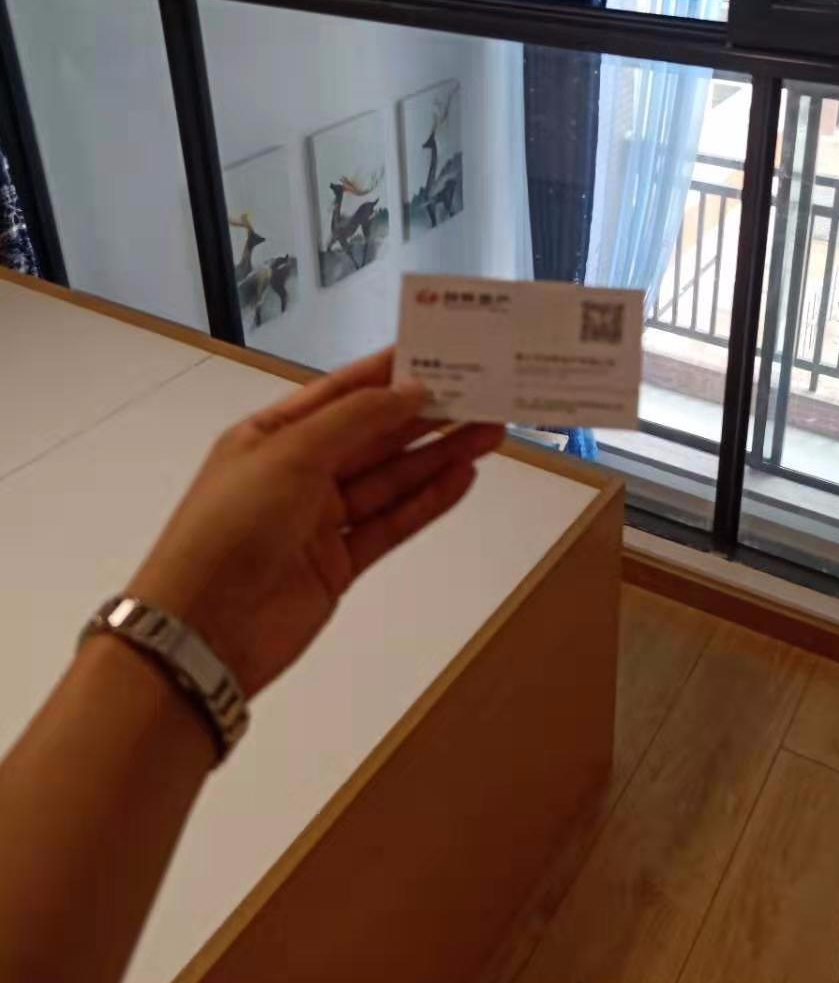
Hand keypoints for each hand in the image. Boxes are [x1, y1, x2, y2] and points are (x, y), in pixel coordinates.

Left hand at [126, 349, 503, 697]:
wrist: (203, 632)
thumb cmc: (233, 526)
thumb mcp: (290, 455)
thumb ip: (356, 421)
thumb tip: (411, 391)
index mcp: (272, 433)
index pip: (341, 391)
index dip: (390, 371)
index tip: (439, 350)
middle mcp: (298, 470)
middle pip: (374, 434)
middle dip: (427, 413)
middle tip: (483, 391)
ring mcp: (320, 519)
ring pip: (391, 478)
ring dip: (439, 454)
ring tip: (491, 431)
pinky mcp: (340, 562)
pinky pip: (392, 523)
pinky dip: (428, 501)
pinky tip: (463, 477)